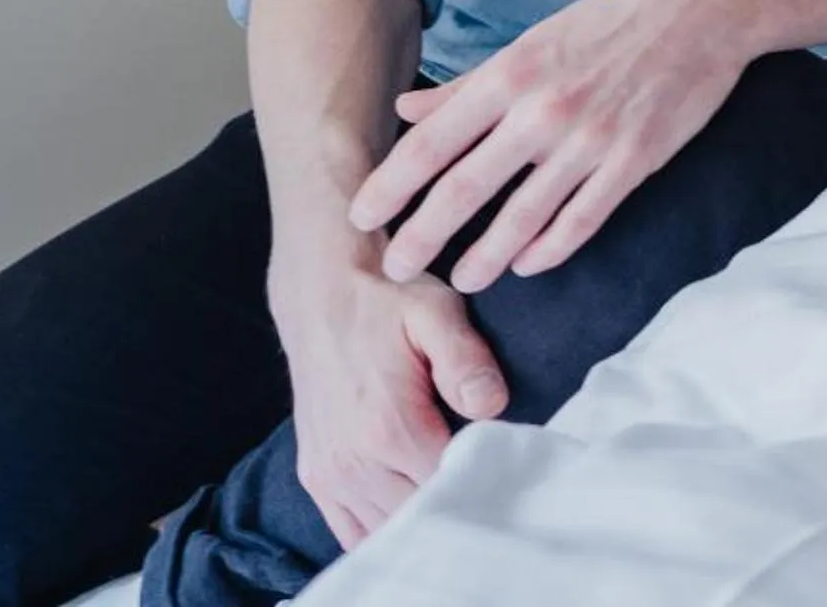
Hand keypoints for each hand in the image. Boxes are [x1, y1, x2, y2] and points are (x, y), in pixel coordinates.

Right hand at [270, 250, 508, 549]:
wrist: (320, 295)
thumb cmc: (387, 302)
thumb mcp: (436, 313)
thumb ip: (466, 361)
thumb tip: (492, 406)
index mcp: (388, 428)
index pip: (450, 486)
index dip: (485, 482)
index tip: (510, 468)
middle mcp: (353, 463)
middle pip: (421, 516)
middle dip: (458, 505)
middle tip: (492, 484)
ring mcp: (330, 475)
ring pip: (388, 530)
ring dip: (423, 520)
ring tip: (458, 494)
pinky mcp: (316, 477)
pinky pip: (352, 532)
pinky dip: (384, 529)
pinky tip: (414, 510)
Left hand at [348, 0, 749, 292]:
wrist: (704, 7)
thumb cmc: (616, 17)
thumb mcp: (534, 38)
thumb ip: (470, 83)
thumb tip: (407, 108)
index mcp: (510, 74)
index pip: (430, 143)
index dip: (389, 186)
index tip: (359, 217)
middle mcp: (541, 111)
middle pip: (463, 190)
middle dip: (421, 237)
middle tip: (394, 269)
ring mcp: (589, 141)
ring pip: (520, 219)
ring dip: (482, 258)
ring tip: (461, 281)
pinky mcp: (633, 162)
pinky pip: (580, 221)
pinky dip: (548, 250)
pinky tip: (527, 265)